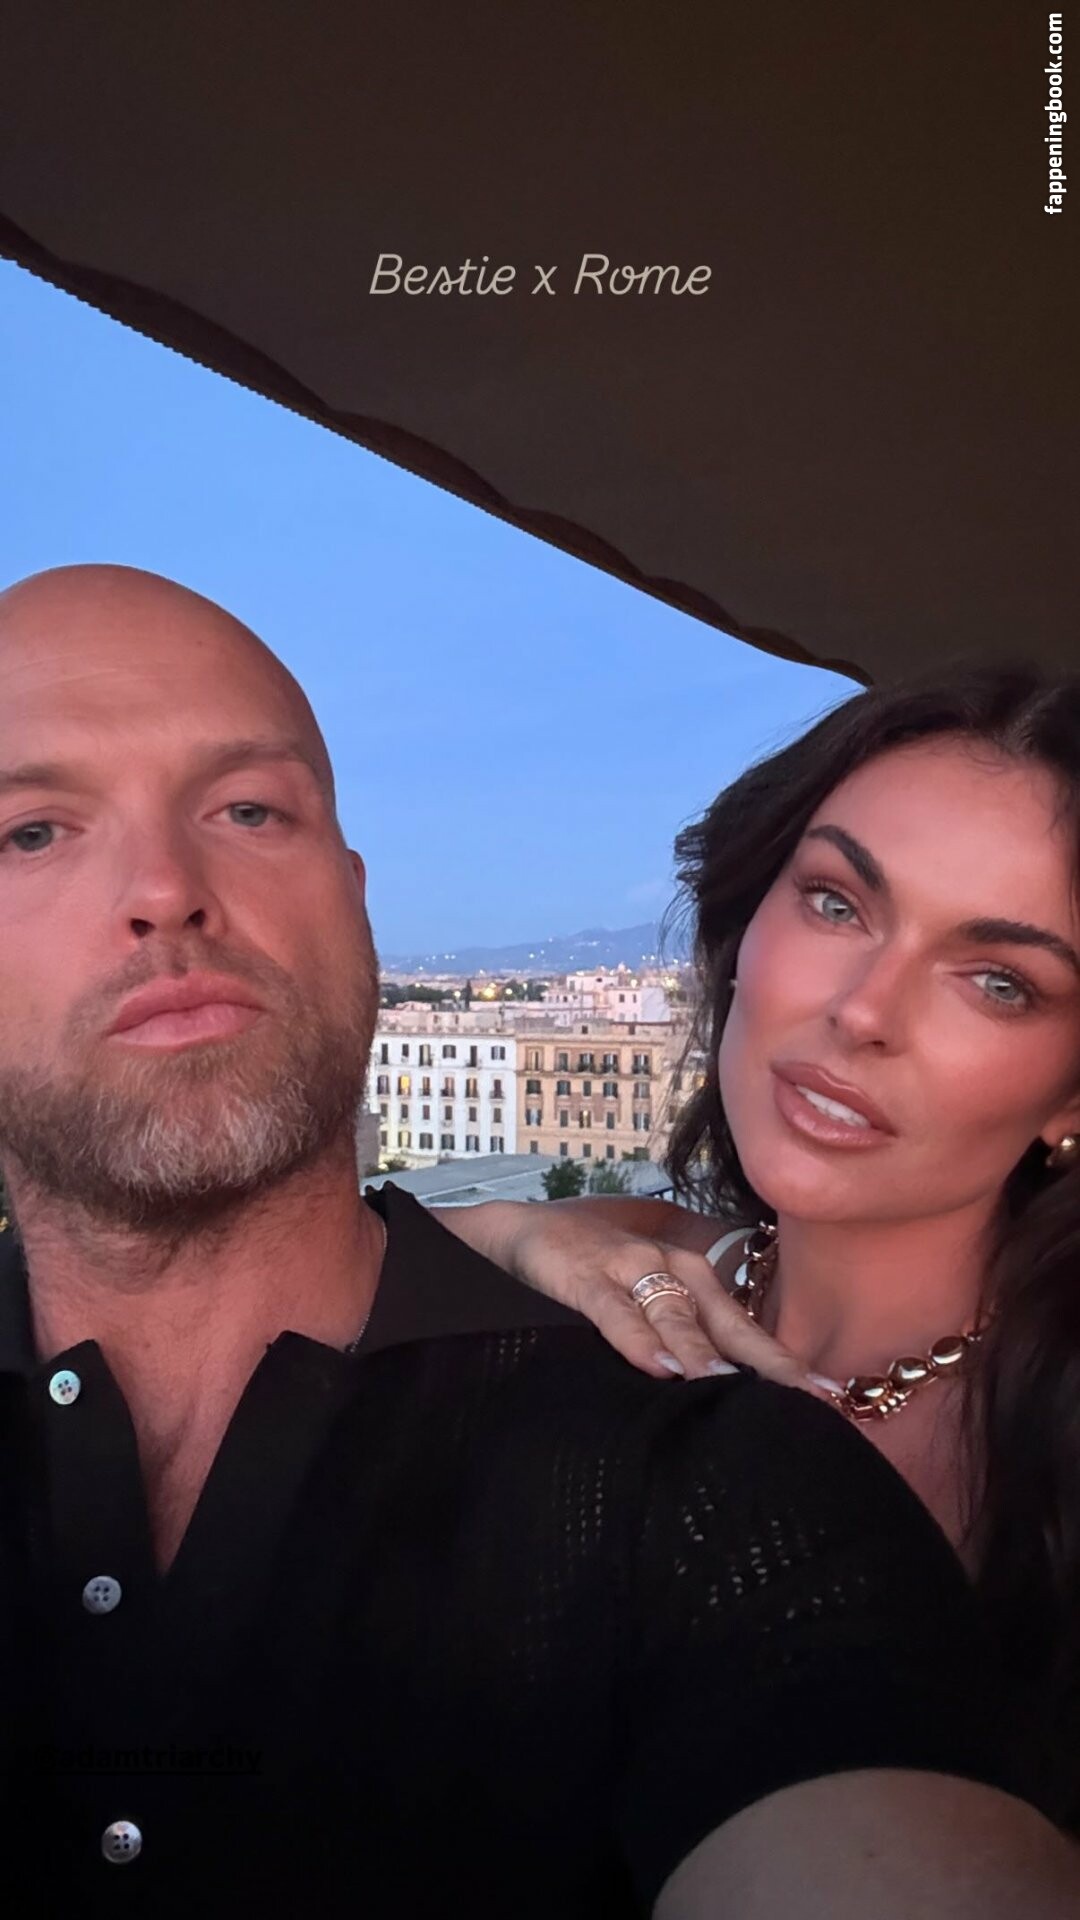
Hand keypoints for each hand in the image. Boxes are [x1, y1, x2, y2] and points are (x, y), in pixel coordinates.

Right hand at [493, 1205, 838, 1401]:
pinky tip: (658, 1366)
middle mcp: (675, 1270)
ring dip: (704, 1352)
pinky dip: (637, 1338)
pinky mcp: (584, 1276)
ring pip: (677, 1316)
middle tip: (812, 1398)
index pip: (750, 1330)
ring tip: (735, 1387)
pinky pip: (614, 1311)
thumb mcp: (646, 1305)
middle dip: (771, 1363)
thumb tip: (727, 1394)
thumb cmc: (596, 1272)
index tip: (836, 1399)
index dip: (790, 1365)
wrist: (524, 1229)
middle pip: (731, 1323)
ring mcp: (631, 1270)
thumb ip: (684, 1341)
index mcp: (695, 1283)